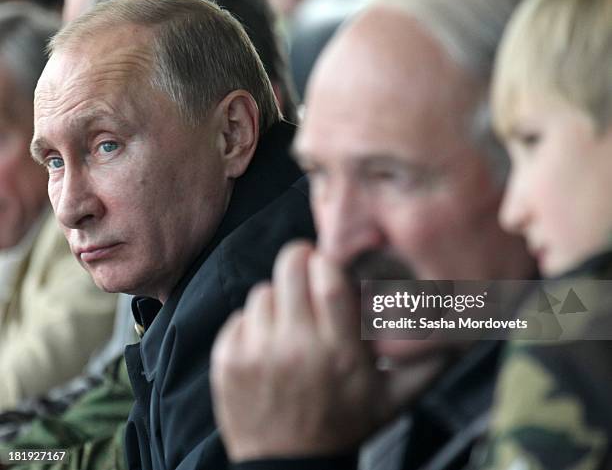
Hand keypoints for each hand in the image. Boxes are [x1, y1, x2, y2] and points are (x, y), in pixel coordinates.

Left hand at [211, 241, 447, 460]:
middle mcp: (297, 347)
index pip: (328, 277)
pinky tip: (266, 345)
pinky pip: (238, 319)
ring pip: (262, 293)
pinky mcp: (228, 363)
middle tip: (305, 274)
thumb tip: (461, 334)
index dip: (326, 260)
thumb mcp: (394, 400)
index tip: (327, 265)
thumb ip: (427, 364)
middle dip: (299, 263)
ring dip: (277, 300)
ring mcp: (257, 354)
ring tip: (289, 323)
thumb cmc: (344, 426)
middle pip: (289, 269)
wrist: (290, 469)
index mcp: (340, 351)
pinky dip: (251, 325)